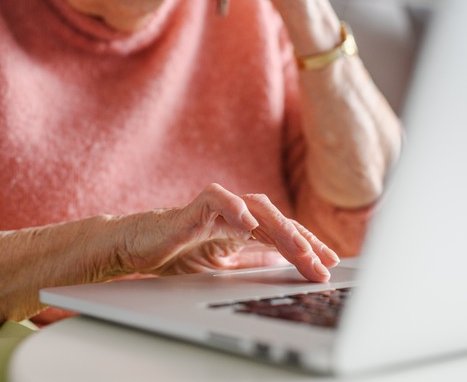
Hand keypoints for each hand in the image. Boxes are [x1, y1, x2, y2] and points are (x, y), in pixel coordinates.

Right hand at [114, 183, 338, 281]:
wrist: (136, 247)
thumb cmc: (176, 252)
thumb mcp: (222, 265)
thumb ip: (250, 260)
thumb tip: (282, 262)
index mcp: (243, 228)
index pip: (283, 234)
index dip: (308, 247)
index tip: (330, 265)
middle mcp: (235, 214)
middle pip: (278, 221)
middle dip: (303, 242)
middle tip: (323, 264)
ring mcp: (217, 208)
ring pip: (257, 207)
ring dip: (280, 228)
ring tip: (300, 249)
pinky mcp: (194, 207)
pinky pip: (218, 200)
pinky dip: (234, 208)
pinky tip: (249, 223)